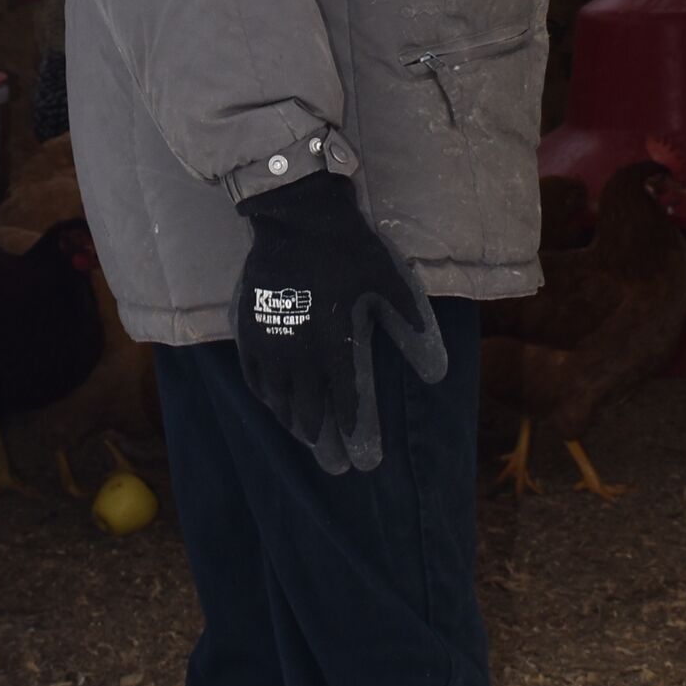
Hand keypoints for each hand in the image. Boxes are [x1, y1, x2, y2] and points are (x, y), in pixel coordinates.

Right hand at [233, 171, 446, 473]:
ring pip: (282, 405)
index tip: (366, 464)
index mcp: (338, 349)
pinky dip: (270, 402)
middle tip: (338, 467)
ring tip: (313, 442)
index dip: (358, 442)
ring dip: (299, 428)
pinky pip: (256, 382)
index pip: (350, 411)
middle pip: (312, 418)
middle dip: (327, 447)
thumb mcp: (395, 288)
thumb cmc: (351, 252)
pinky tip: (279, 408)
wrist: (297, 218)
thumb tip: (437, 377)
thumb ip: (415, 334)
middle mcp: (301, 358)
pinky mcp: (248, 334)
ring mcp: (270, 348)